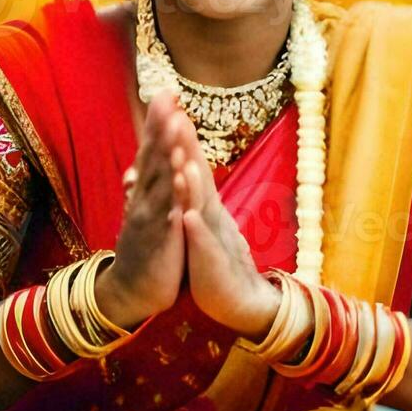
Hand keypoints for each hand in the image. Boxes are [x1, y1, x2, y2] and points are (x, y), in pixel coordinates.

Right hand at [94, 92, 186, 328]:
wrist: (133, 290)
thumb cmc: (147, 246)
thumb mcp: (150, 209)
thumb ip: (153, 181)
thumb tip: (150, 155)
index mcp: (147, 190)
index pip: (154, 150)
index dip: (159, 122)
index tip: (168, 92)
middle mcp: (145, 198)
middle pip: (154, 156)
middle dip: (161, 126)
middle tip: (166, 96)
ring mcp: (150, 217)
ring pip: (161, 180)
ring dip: (167, 151)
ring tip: (174, 124)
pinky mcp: (160, 240)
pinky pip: (168, 214)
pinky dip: (174, 195)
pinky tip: (180, 177)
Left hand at [172, 119, 279, 338]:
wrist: (241, 301)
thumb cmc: (215, 261)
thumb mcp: (199, 224)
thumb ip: (192, 195)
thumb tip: (184, 166)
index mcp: (205, 206)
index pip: (192, 166)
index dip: (182, 139)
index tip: (170, 109)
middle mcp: (212, 215)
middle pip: (199, 176)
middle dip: (188, 147)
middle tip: (178, 115)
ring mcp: (214, 238)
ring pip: (202, 207)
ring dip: (193, 183)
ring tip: (184, 159)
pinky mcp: (213, 265)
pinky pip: (203, 246)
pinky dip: (196, 230)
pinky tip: (188, 216)